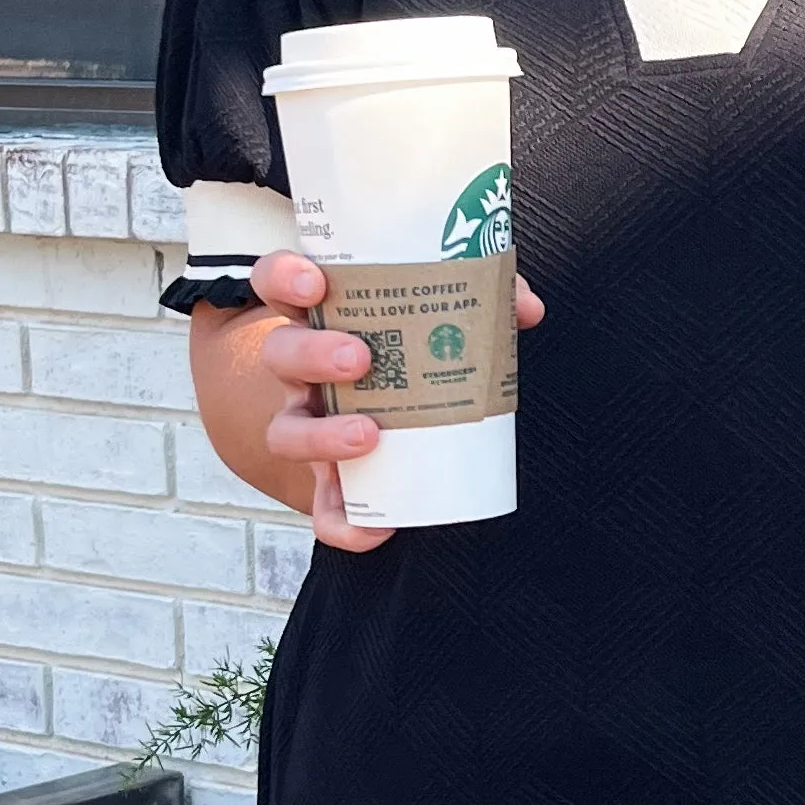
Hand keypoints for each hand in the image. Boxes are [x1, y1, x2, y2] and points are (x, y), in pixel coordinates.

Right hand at [251, 248, 545, 552]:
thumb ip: (481, 300)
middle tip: (359, 358)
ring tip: (368, 434)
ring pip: (285, 431)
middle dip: (312, 353)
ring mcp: (309, 425)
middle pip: (280, 353)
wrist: (381, 422)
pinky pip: (323, 508)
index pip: (278, 283)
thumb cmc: (408, 352)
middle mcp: (302, 371)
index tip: (314, 281)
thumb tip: (526, 308)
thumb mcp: (437, 317)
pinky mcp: (328, 480)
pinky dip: (343, 522)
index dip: (284, 277)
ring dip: (320, 435)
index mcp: (322, 317)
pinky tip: (377, 528)